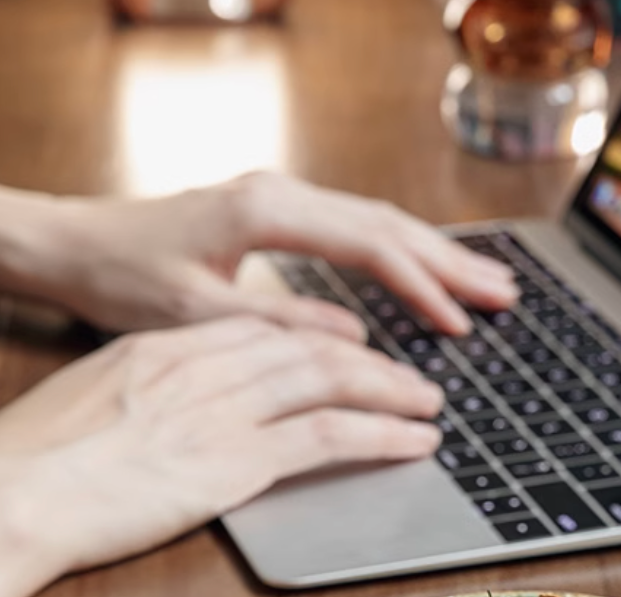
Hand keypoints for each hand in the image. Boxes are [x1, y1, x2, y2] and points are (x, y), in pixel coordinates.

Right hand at [0, 316, 443, 596]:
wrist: (12, 495)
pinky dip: (381, 435)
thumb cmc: (37, 461)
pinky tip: (414, 441)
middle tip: (411, 376)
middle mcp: (203, 366)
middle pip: (310, 350)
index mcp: (165, 348)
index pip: (265, 332)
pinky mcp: (235, 460)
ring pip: (332, 383)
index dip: (321, 341)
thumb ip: (152, 392)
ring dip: (392, 392)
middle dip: (372, 361)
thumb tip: (182, 406)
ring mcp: (223, 410)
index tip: (352, 352)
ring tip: (430, 405)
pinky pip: (329, 437)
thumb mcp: (97, 402)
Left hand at [23, 172, 517, 336]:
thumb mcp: (198, 314)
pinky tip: (424, 270)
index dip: (421, 288)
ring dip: (436, 254)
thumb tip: (355, 340)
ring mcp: (283, 200)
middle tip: (507, 293)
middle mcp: (283, 195)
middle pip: (390, 226)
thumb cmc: (124, 278)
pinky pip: (357, 230)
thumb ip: (281, 324)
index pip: (371, 248)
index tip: (460, 324)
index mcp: (269, 213)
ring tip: (488, 282)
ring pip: (379, 222)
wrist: (76, 245)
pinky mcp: (279, 215)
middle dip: (452, 263)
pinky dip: (400, 253)